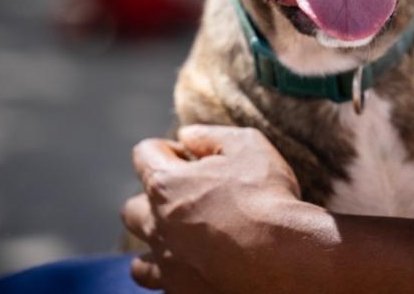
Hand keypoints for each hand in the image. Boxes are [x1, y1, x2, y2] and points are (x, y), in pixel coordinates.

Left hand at [121, 125, 310, 291]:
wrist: (282, 256)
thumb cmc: (265, 195)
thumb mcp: (246, 145)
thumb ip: (209, 135)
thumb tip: (187, 136)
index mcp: (165, 184)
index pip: (143, 154)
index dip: (168, 149)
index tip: (193, 157)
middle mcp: (156, 225)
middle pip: (132, 208)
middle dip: (154, 199)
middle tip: (191, 199)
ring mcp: (166, 263)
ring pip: (139, 257)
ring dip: (156, 245)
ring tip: (185, 241)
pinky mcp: (180, 291)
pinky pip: (161, 284)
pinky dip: (172, 274)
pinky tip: (196, 266)